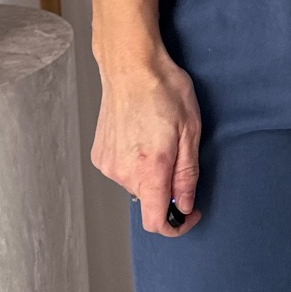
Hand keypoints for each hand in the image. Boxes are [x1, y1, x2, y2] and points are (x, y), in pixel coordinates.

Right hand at [90, 47, 202, 236]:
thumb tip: (185, 205)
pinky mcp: (99, 155)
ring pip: (136, 186)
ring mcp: (108, 164)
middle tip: (179, 157)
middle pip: (148, 202)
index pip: (156, 222)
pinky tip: (141, 137)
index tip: (189, 213)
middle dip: (167, 191)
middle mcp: (123, 171)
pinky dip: (135, 164)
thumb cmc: (164, 89)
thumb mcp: (191, 130)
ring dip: (151, 175)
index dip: (176, 226)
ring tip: (159, 139)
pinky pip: (122, 172)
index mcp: (150, 168)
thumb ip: (187, 174)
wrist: (130, 66)